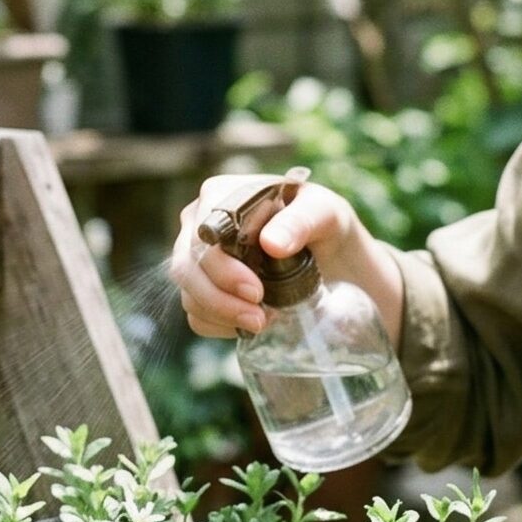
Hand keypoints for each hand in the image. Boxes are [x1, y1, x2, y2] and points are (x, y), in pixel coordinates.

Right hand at [169, 170, 366, 340]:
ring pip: (188, 293)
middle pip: (187, 267)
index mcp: (222, 195)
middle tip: (260, 317)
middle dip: (220, 299)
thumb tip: (271, 243)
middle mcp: (200, 223)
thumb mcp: (325, 213)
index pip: (203, 235)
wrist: (334, 256)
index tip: (256, 291)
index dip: (223, 268)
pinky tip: (248, 325)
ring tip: (262, 322)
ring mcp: (198, 257)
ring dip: (221, 315)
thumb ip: (301, 221)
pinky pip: (195, 314)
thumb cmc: (325, 224)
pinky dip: (218, 326)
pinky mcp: (204, 287)